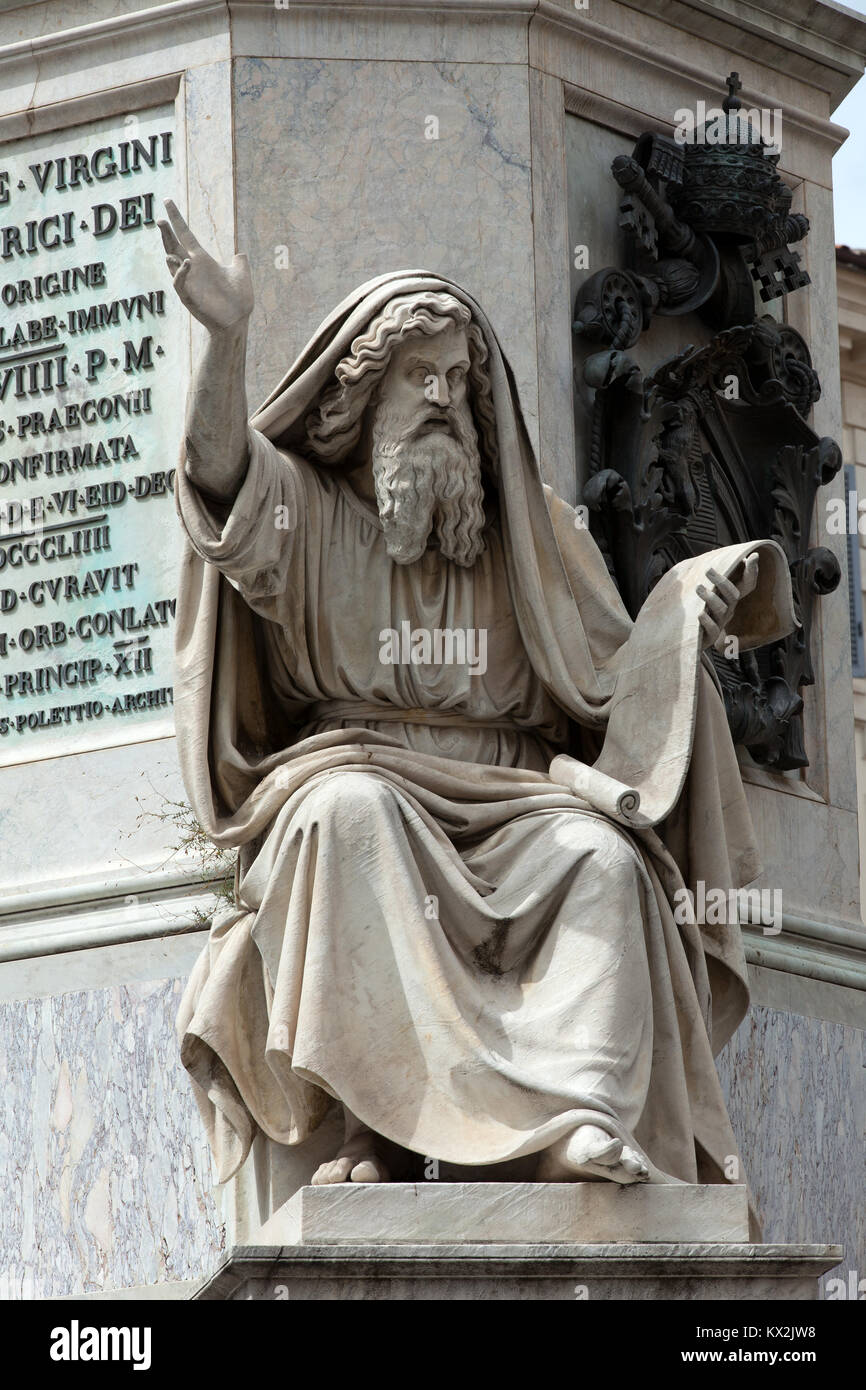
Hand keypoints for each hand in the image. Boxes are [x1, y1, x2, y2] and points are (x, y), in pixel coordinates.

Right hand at [157, 198, 253, 333]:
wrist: (238, 322)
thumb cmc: (239, 301)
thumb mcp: (241, 274)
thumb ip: (239, 261)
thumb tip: (240, 253)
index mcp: (203, 260)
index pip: (185, 235)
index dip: (176, 219)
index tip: (167, 201)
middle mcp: (193, 269)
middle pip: (173, 246)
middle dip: (166, 233)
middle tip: (159, 219)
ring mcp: (189, 283)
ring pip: (172, 263)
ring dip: (169, 250)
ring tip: (165, 234)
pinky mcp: (189, 297)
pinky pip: (180, 282)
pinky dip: (181, 272)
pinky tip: (186, 262)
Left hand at [696, 551, 758, 652]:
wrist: (683, 636)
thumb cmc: (692, 606)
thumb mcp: (700, 586)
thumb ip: (708, 574)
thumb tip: (711, 555)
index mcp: (728, 596)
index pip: (747, 584)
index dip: (751, 572)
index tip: (751, 557)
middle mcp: (727, 609)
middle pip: (733, 594)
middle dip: (722, 581)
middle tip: (708, 570)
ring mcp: (719, 623)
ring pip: (722, 609)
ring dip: (711, 598)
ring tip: (698, 588)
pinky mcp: (709, 637)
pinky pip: (713, 630)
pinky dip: (707, 621)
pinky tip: (699, 614)